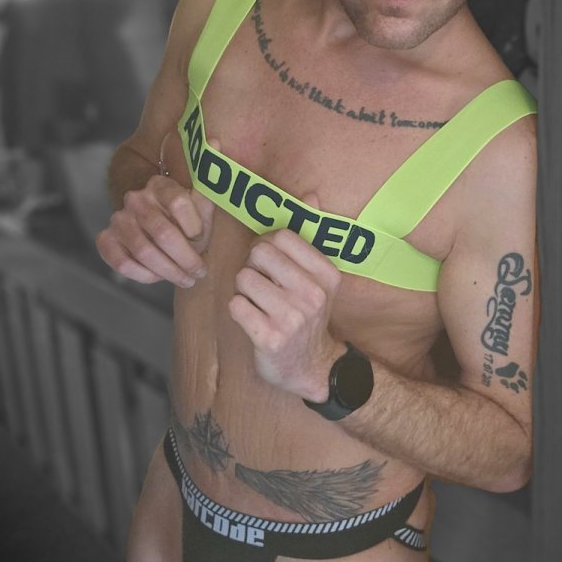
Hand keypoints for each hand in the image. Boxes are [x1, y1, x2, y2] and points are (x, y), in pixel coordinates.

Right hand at [96, 173, 214, 287]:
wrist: (153, 224)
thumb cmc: (183, 220)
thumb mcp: (199, 209)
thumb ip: (207, 204)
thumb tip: (222, 193)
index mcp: (160, 186)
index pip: (178, 202)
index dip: (194, 225)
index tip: (201, 238)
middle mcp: (136, 199)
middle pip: (162, 232)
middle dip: (186, 258)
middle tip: (199, 272)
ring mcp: (118, 219)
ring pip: (144, 251)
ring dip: (169, 271)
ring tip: (185, 279)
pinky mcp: (106, 239)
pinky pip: (122, 263)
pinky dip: (143, 275)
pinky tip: (159, 278)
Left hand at [228, 216, 343, 400]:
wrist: (310, 366)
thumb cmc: (308, 314)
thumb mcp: (318, 275)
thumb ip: (311, 233)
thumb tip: (310, 194)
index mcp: (326, 274)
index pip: (282, 236)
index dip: (269, 245)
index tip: (273, 263)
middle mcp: (312, 295)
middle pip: (259, 253)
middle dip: (254, 266)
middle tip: (263, 283)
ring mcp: (292, 318)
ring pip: (243, 278)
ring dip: (244, 290)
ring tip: (259, 303)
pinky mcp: (269, 339)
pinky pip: (235, 305)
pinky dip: (239, 310)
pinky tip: (253, 320)